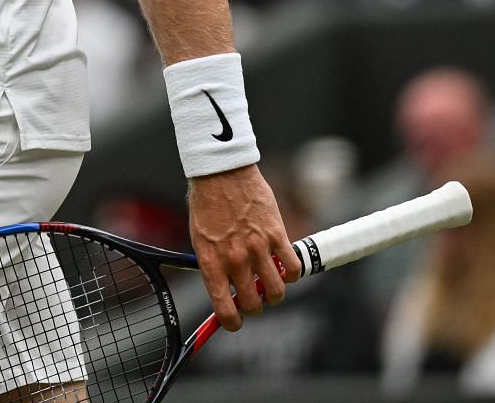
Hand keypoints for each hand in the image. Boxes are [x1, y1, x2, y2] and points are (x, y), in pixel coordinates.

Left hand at [187, 163, 301, 331]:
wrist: (221, 171)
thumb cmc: (207, 202)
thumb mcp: (201, 237)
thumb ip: (214, 263)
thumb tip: (225, 288)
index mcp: (212, 262)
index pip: (225, 309)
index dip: (232, 322)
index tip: (236, 321)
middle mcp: (235, 260)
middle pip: (254, 305)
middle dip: (255, 306)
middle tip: (255, 296)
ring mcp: (257, 249)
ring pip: (277, 292)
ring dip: (275, 293)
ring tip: (271, 282)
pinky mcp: (277, 235)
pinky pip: (293, 269)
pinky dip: (292, 273)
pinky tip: (285, 265)